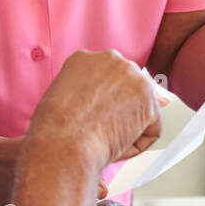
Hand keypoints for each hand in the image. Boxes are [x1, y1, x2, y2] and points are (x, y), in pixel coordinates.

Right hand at [27, 51, 161, 167]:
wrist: (63, 142)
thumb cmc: (53, 130)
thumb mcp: (60, 99)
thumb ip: (84, 93)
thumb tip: (103, 105)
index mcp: (85, 58)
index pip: (106, 78)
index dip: (102, 103)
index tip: (92, 117)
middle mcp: (112, 60)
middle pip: (127, 88)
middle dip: (120, 111)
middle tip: (101, 130)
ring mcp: (134, 78)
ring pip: (141, 109)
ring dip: (127, 129)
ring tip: (104, 138)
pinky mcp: (149, 101)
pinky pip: (151, 129)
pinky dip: (137, 145)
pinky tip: (116, 147)